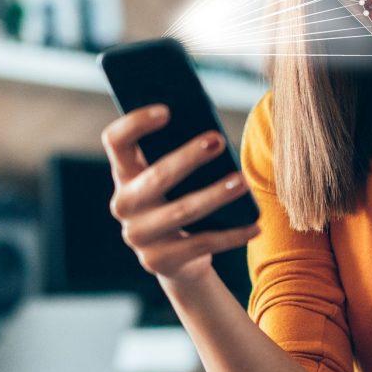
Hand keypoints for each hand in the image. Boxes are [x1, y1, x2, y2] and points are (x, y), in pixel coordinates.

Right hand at [101, 104, 259, 286]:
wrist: (177, 258)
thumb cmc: (181, 199)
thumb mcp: (177, 177)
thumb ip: (182, 152)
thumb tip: (212, 134)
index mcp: (124, 173)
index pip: (116, 141)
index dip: (136, 123)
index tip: (167, 110)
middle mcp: (123, 205)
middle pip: (155, 177)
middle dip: (188, 157)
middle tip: (219, 140)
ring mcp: (138, 236)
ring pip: (181, 212)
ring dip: (215, 195)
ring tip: (242, 182)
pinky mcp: (159, 261)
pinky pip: (202, 244)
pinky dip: (232, 235)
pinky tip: (254, 226)